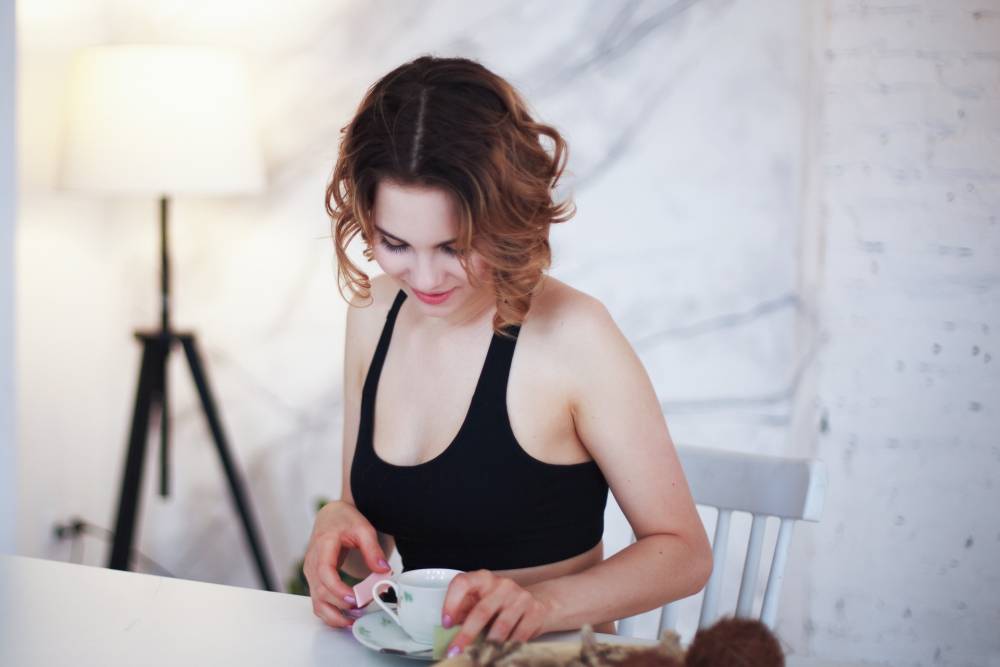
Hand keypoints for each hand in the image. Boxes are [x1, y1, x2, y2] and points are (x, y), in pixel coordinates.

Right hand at [302, 500, 390, 628]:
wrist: (331, 517)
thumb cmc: (345, 520)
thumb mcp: (363, 528)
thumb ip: (373, 549)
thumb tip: (384, 571)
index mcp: (322, 546)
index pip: (324, 572)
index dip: (337, 589)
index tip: (353, 599)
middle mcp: (312, 563)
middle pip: (320, 591)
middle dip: (341, 605)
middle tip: (364, 606)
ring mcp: (311, 574)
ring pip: (316, 602)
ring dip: (334, 615)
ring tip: (354, 622)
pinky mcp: (315, 582)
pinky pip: (318, 602)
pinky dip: (330, 613)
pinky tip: (347, 619)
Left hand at [440, 570, 553, 653]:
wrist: (538, 603)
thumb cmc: (501, 604)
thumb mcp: (482, 601)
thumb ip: (465, 609)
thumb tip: (448, 629)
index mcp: (484, 578)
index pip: (463, 583)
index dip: (451, 603)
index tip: (447, 624)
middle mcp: (503, 585)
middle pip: (481, 611)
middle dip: (466, 635)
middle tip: (454, 651)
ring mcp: (520, 597)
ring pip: (501, 627)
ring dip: (488, 646)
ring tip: (478, 658)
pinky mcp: (535, 611)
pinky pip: (518, 636)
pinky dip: (507, 648)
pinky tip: (499, 656)